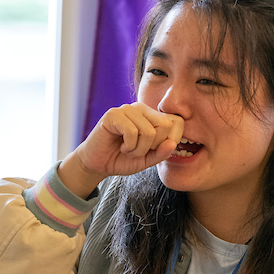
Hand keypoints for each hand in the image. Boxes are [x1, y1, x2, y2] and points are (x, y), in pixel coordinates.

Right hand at [58, 103, 182, 198]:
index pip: (176, 121)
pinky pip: (132, 131)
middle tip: (139, 151)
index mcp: (152, 116)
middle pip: (164, 125)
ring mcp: (127, 109)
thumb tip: (172, 144)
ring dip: (138, 150)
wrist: (97, 164)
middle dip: (153, 146)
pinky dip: (129, 146)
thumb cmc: (121, 159)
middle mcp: (141, 109)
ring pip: (148, 131)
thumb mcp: (146, 160)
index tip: (154, 150)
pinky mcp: (113, 114)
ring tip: (127, 150)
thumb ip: (161, 153)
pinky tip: (121, 147)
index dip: (170, 140)